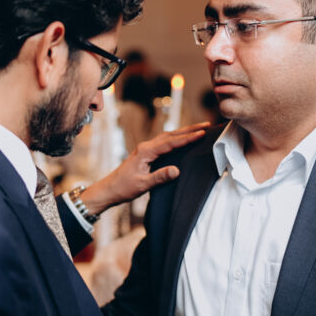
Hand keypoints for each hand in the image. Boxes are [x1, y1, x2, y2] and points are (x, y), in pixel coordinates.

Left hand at [78, 123, 210, 214]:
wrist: (109, 189)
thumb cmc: (123, 187)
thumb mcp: (142, 185)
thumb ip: (160, 177)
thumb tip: (177, 170)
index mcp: (146, 151)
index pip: (171, 142)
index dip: (187, 138)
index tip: (202, 133)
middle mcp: (146, 147)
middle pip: (171, 135)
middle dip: (189, 129)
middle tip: (206, 125)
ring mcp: (146, 149)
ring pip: (168, 137)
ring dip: (183, 132)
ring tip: (199, 129)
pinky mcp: (146, 154)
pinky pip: (164, 143)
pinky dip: (176, 139)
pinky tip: (182, 140)